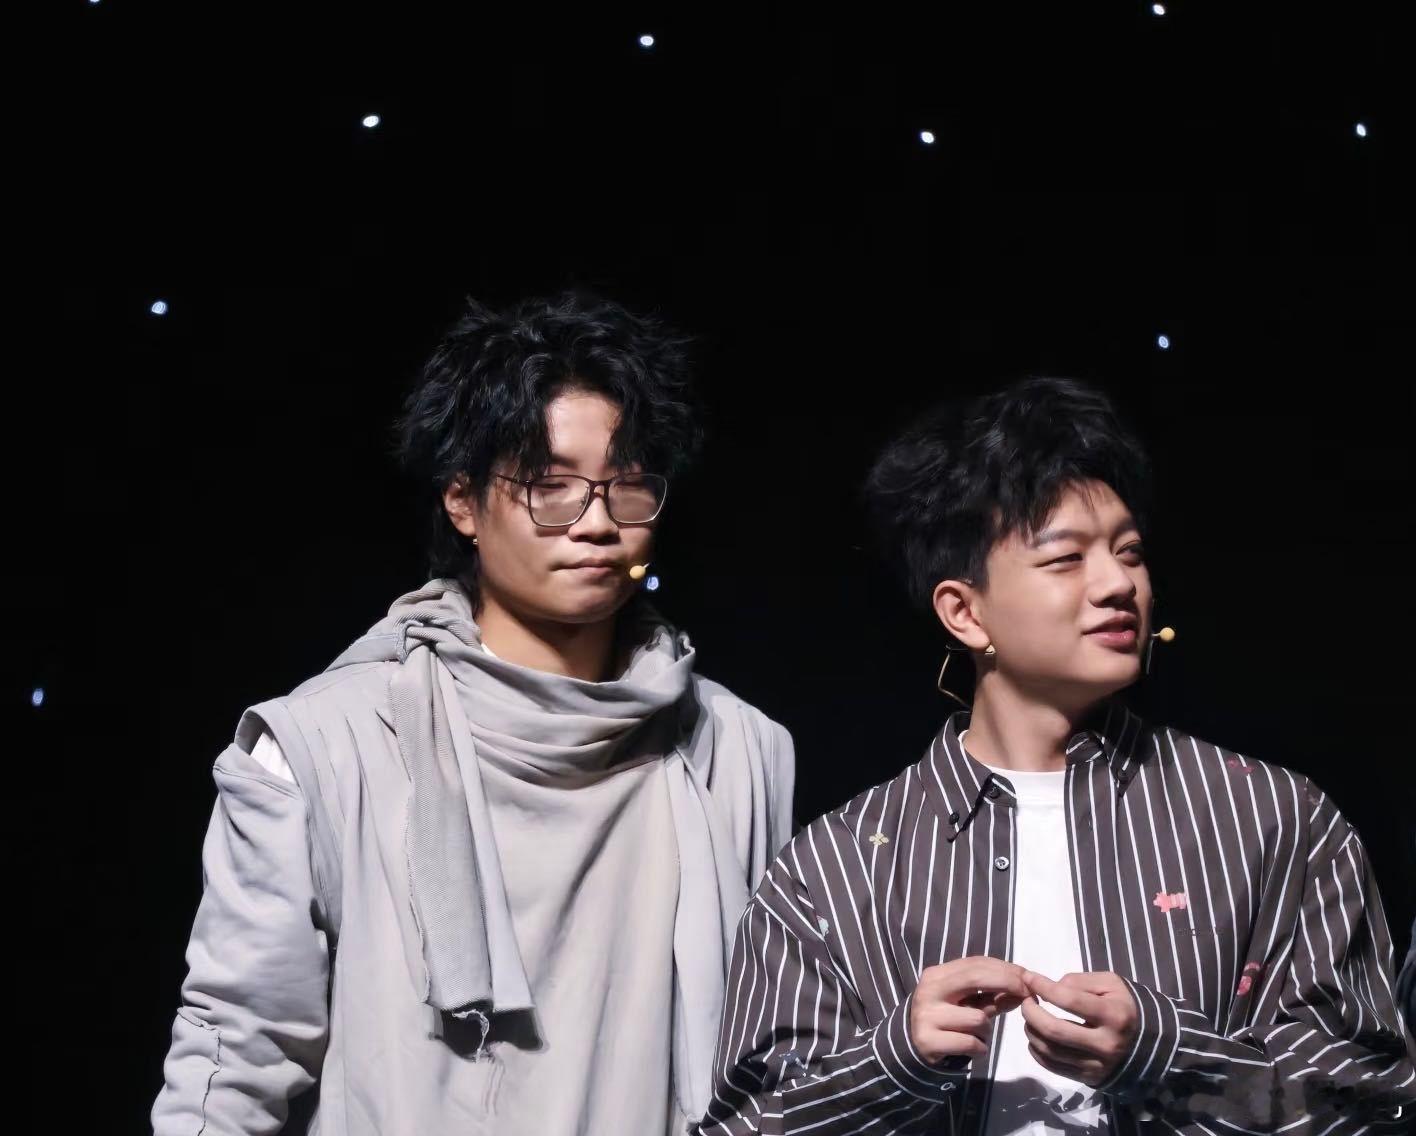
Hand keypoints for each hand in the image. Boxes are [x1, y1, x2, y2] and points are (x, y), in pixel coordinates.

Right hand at [909, 956, 1028, 1064]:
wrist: (911, 1046)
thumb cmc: (945, 1019)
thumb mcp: (966, 1003)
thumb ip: (992, 995)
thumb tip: (1023, 988)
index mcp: (937, 975)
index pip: (975, 964)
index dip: (1004, 968)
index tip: (1027, 976)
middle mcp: (929, 991)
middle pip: (975, 978)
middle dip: (1006, 984)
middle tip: (1026, 995)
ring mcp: (926, 1016)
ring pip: (978, 1019)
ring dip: (986, 1030)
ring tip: (977, 1034)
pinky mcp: (928, 1041)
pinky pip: (971, 1043)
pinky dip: (980, 1049)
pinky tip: (972, 1048)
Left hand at [1019, 970, 1138, 1086]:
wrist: (1151, 1044)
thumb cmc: (1124, 1007)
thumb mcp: (1110, 984)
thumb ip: (1080, 981)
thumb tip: (1052, 987)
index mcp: (1113, 1016)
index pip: (1070, 1000)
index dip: (1044, 987)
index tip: (1029, 978)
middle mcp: (1105, 1044)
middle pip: (1055, 1030)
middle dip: (1031, 1012)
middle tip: (1026, 1000)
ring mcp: (1097, 1065)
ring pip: (1051, 1051)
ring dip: (1031, 1031)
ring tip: (1029, 1017)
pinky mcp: (1089, 1078)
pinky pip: (1054, 1067)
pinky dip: (1037, 1051)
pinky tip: (1035, 1037)